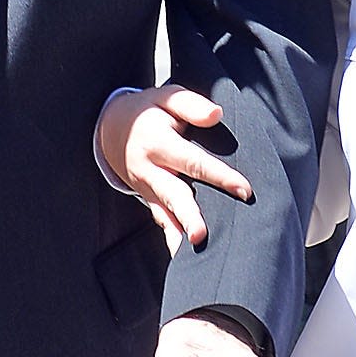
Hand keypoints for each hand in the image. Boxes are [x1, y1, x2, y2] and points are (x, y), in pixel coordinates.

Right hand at [100, 82, 254, 249]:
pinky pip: (162, 221)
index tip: (244, 189)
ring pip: (166, 214)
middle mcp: (150, 170)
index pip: (193, 162)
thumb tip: (216, 114)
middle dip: (190, 216)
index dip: (219, 176)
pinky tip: (184, 259)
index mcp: (158, 143)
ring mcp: (147, 188)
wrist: (111, 129)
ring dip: (179, 234)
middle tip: (203, 235)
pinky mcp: (149, 200)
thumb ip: (190, 104)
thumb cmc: (148, 111)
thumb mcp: (165, 97)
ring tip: (194, 250)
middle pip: (174, 195)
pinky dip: (172, 239)